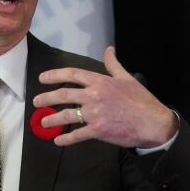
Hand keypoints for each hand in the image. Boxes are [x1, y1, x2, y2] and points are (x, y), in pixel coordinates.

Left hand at [33, 46, 176, 147]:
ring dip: (51, 119)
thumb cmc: (141, 100)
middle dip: (46, 98)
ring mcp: (95, 113)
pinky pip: (77, 134)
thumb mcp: (127, 78)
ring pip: (66, 115)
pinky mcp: (98, 130)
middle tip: (36, 101)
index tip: (42, 79)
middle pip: (64, 94)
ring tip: (43, 121)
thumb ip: (113, 64)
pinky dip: (66, 138)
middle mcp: (94, 95)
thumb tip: (109, 49)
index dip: (54, 75)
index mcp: (100, 81)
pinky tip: (58, 140)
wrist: (153, 122)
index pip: (72, 74)